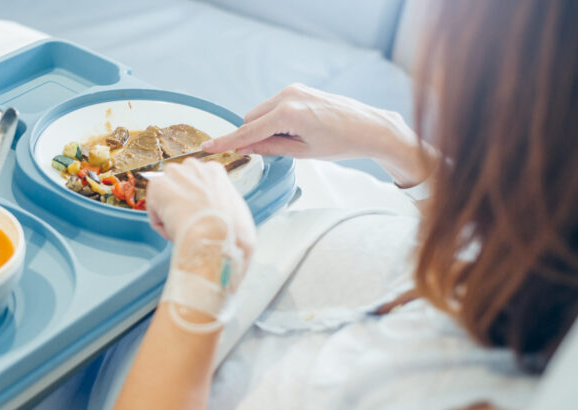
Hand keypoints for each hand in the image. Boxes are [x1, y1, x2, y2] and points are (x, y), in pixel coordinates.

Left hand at [146, 158, 255, 264]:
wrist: (216, 240)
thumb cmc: (231, 232)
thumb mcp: (238, 211)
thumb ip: (224, 204)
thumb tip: (220, 211)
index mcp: (215, 171)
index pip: (197, 182)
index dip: (196, 203)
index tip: (199, 216)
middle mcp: (194, 166)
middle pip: (179, 186)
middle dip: (180, 204)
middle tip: (188, 223)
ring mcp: (175, 173)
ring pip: (165, 198)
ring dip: (170, 215)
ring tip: (184, 229)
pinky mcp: (157, 186)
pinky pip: (155, 210)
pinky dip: (161, 225)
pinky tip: (175, 231)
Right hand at [201, 83, 429, 186]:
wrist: (369, 127)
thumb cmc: (341, 143)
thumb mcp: (303, 153)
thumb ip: (270, 148)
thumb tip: (245, 148)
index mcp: (288, 114)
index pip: (248, 131)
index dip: (227, 142)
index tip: (208, 148)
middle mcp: (287, 96)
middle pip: (251, 119)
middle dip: (253, 136)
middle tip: (275, 151)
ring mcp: (293, 90)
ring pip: (261, 112)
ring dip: (265, 127)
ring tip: (295, 139)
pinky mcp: (299, 89)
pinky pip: (274, 106)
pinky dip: (276, 119)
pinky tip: (297, 129)